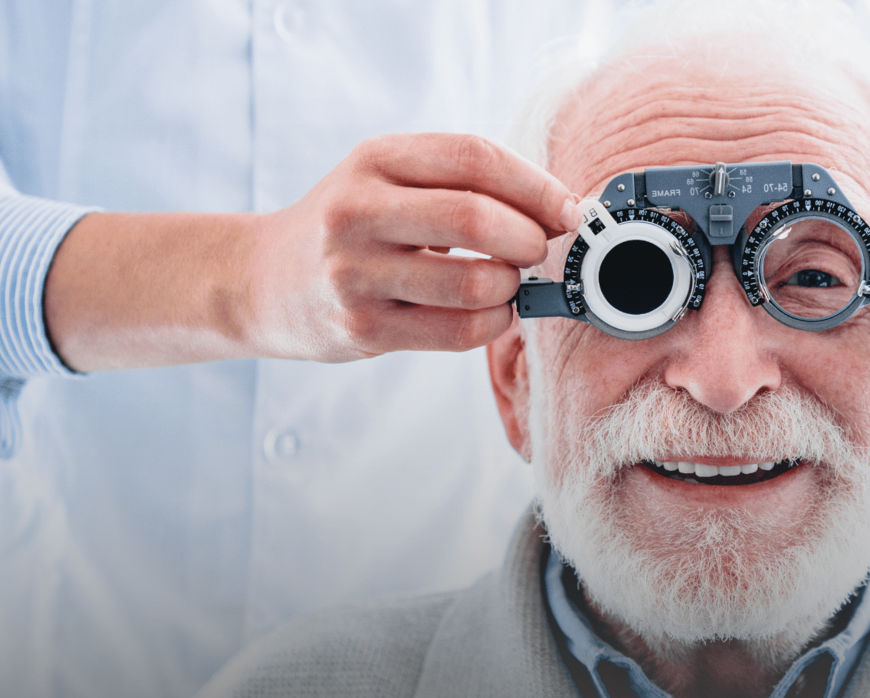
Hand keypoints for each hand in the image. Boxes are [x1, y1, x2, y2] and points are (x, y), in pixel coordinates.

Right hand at [248, 133, 579, 360]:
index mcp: (376, 160)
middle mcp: (358, 211)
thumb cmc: (352, 227)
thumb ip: (464, 185)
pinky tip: (490, 313)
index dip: (536, 185)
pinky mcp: (362, 329)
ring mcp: (355, 273)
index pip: (474, 157)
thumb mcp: (390, 180)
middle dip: (528, 238)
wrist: (262, 280)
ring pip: (473, 282)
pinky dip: (494, 323)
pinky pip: (459, 331)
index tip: (570, 208)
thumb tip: (559, 210)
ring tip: (505, 282)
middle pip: (475, 217)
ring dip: (511, 286)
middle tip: (537, 249)